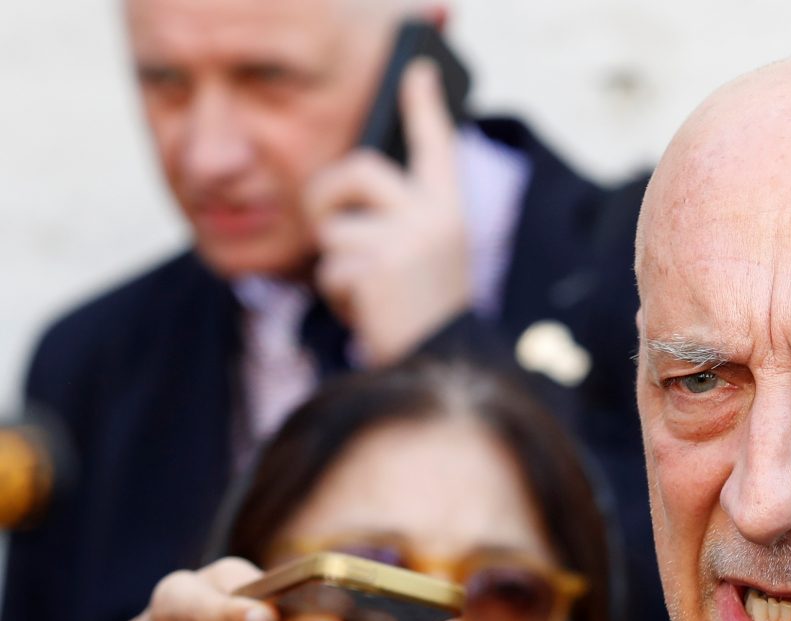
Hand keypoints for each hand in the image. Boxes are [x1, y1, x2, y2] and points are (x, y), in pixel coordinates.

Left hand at [304, 59, 470, 364]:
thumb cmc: (424, 313)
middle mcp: (433, 217)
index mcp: (450, 211)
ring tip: (371, 294)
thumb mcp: (424, 257)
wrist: (438, 367)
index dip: (425, 106)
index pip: (437, 147)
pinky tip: (369, 313)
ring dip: (337, 266)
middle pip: (358, 170)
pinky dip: (338, 297)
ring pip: (334, 230)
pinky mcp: (377, 267)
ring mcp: (406, 240)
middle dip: (327, 195)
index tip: (419, 70)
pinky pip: (330, 269)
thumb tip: (344, 187)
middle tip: (328, 225)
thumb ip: (399, 219)